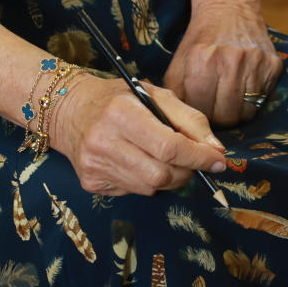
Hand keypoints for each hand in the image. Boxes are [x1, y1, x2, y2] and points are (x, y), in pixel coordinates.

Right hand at [48, 73, 226, 195]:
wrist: (69, 108)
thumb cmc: (118, 98)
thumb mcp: (154, 94)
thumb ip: (189, 118)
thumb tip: (216, 151)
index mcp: (121, 112)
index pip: (169, 146)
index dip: (199, 157)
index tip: (218, 161)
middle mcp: (104, 141)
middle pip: (162, 174)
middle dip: (187, 171)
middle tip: (192, 160)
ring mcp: (95, 165)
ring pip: (150, 188)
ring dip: (167, 177)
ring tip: (162, 158)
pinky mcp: (90, 182)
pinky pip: (133, 192)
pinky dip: (145, 181)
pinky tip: (136, 162)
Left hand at [163, 0, 282, 126]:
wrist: (229, 7)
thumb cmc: (201, 38)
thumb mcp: (179, 59)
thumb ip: (175, 90)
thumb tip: (178, 120)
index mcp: (202, 59)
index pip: (201, 110)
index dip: (199, 114)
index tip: (200, 107)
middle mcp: (231, 60)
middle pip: (226, 117)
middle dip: (219, 116)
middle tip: (215, 105)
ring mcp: (255, 62)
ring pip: (247, 113)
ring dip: (236, 111)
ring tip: (228, 97)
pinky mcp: (273, 64)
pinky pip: (264, 100)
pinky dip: (253, 100)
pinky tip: (244, 86)